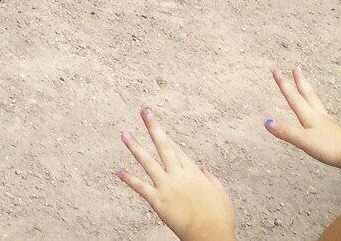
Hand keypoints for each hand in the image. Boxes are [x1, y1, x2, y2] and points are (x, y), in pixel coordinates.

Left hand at [119, 108, 236, 240]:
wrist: (211, 236)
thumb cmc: (220, 218)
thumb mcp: (221, 194)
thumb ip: (210, 180)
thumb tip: (203, 170)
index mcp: (194, 172)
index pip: (177, 150)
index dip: (166, 138)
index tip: (156, 125)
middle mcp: (179, 175)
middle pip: (164, 146)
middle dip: (154, 127)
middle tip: (144, 111)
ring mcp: (167, 187)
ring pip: (148, 162)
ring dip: (135, 147)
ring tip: (124, 133)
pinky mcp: (158, 201)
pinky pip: (141, 187)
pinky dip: (130, 179)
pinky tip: (119, 172)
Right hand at [266, 67, 340, 175]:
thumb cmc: (330, 147)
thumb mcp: (305, 141)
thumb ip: (286, 132)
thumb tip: (266, 121)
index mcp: (310, 116)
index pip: (294, 97)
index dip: (284, 84)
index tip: (276, 70)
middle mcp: (319, 116)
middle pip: (308, 95)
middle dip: (301, 82)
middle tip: (297, 68)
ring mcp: (329, 124)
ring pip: (316, 103)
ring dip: (309, 92)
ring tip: (306, 86)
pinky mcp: (335, 133)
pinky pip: (322, 115)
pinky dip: (316, 108)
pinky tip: (318, 114)